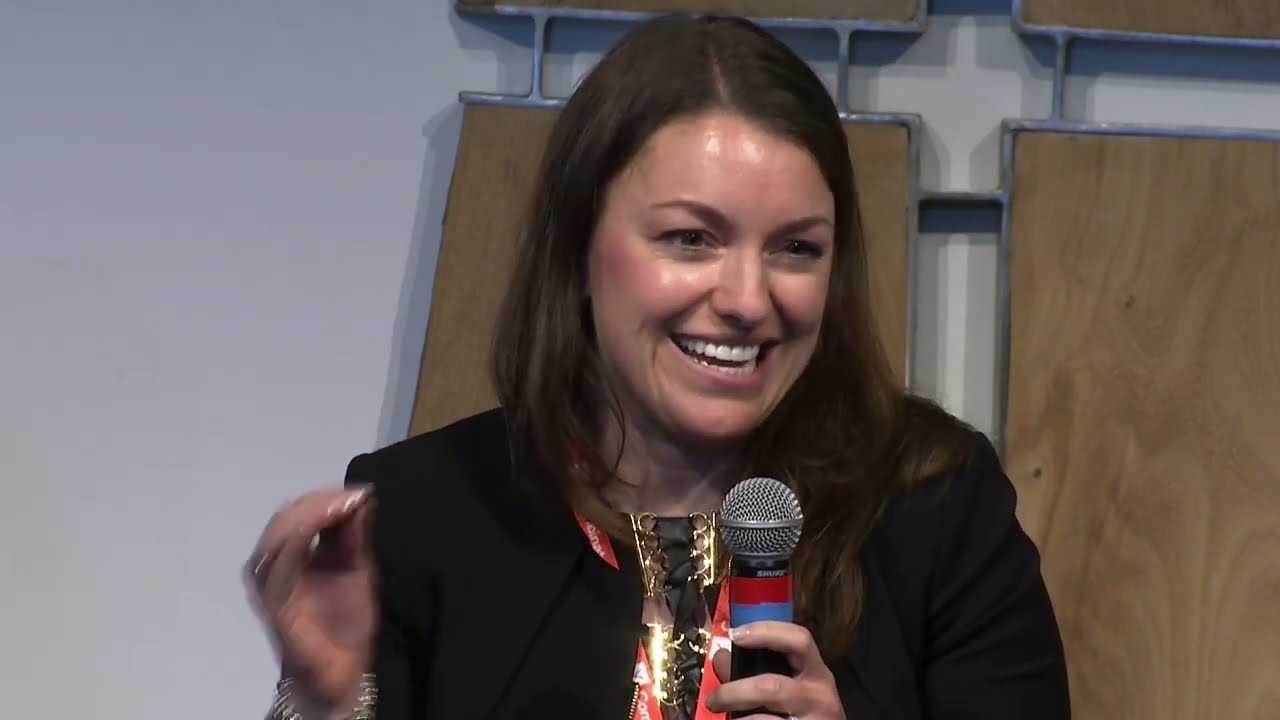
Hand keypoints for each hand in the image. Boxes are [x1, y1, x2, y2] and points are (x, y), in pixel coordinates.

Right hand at [243, 485, 375, 709]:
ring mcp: (269, 583)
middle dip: (319, 500)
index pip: (298, 511)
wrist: (341, 668)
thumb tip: (361, 494)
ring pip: (278, 534)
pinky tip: (322, 525)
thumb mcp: (357, 566)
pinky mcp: (273, 603)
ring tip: (343, 505)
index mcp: (291, 554)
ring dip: (311, 513)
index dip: (325, 496)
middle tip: (353, 496)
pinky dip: (299, 537)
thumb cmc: (346, 620)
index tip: (359, 491)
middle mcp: (273, 564)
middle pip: (286, 517)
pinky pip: (279, 563)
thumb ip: (355, 534)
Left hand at [705, 621, 845, 719]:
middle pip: (772, 687)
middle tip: (713, 699)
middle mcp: (820, 697)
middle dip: (735, 692)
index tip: (735, 634)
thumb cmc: (804, 712)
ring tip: (721, 716)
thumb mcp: (792, 688)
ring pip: (762, 718)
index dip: (766, 631)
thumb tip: (722, 658)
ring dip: (736, 718)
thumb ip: (761, 671)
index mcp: (818, 674)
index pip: (800, 640)